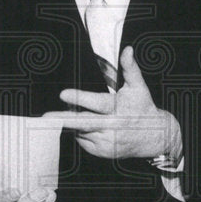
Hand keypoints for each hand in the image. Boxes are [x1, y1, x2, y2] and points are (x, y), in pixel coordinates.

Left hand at [49, 46, 182, 160]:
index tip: (63, 94)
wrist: (154, 137)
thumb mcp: (139, 87)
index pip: (97, 103)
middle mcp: (112, 128)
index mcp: (119, 110)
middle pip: (83, 123)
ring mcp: (107, 143)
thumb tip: (128, 49)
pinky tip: (86, 126)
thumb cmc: (143, 108)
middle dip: (64, 120)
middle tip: (45, 117)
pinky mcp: (102, 152)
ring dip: (71, 123)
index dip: (80, 98)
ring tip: (68, 115)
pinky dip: (79, 132)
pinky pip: (83, 140)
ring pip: (80, 132)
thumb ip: (130, 68)